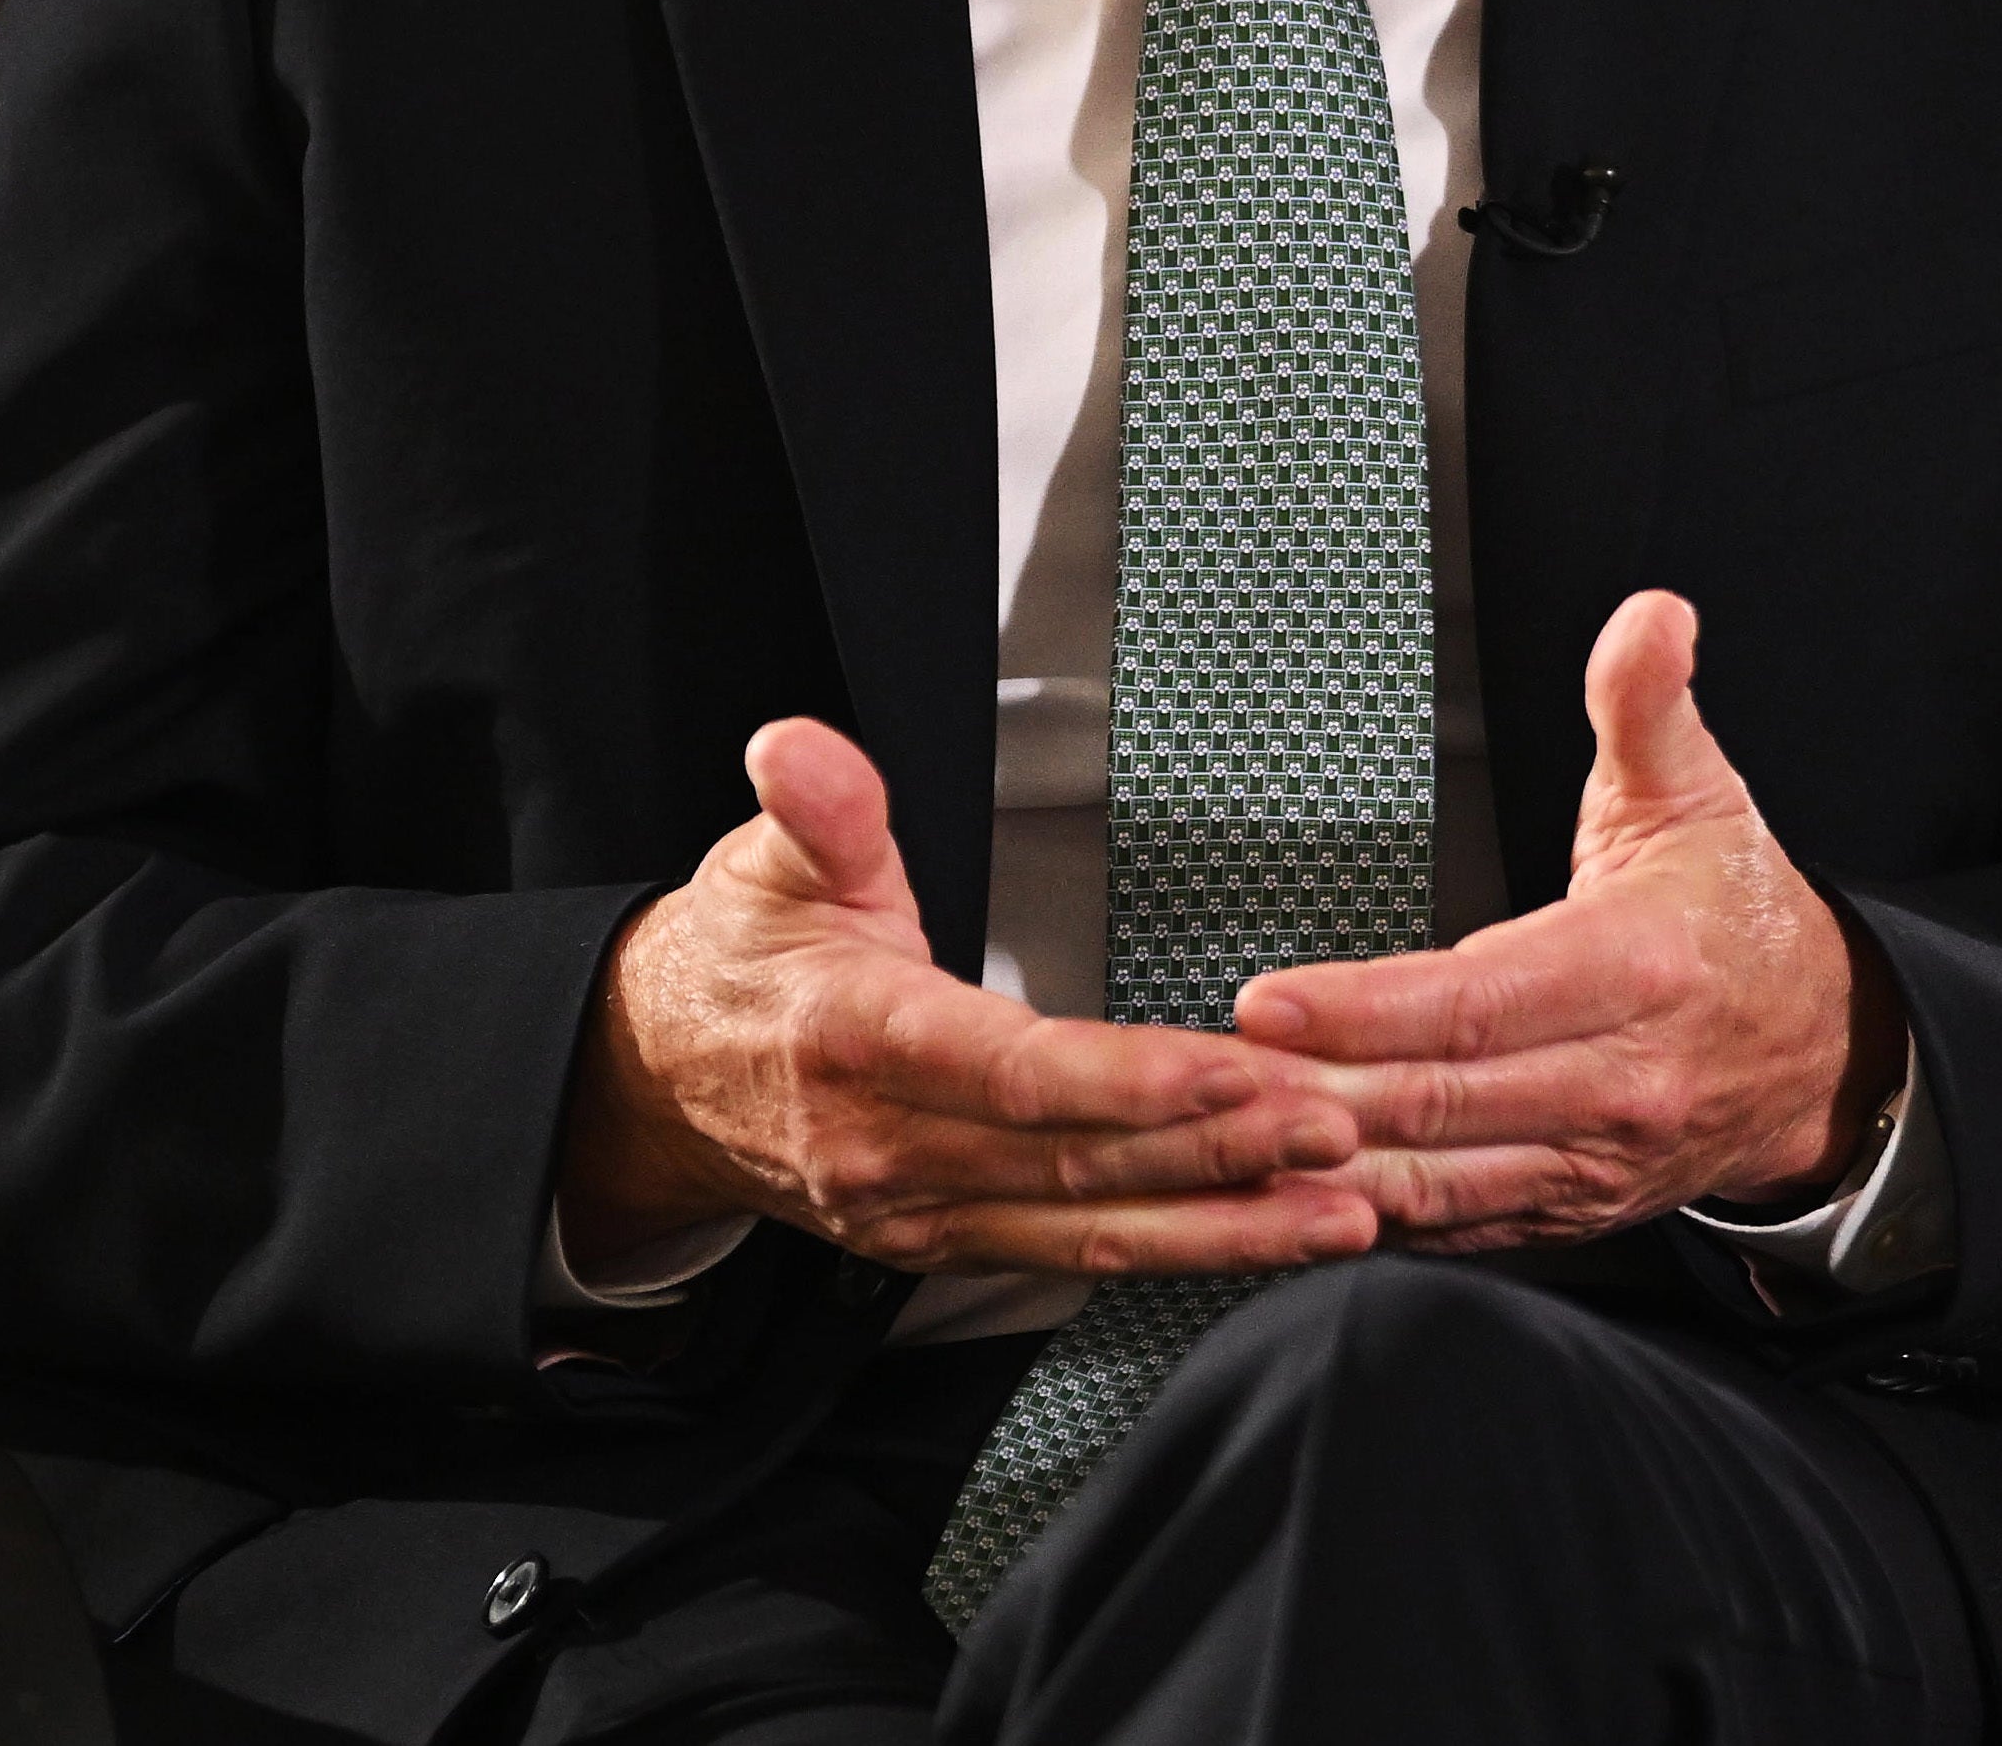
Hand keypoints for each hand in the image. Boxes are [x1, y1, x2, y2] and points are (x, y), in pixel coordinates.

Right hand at [561, 716, 1378, 1283]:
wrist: (657, 1083)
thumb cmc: (736, 962)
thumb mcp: (764, 864)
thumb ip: (814, 806)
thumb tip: (797, 748)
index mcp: (858, 1039)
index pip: (1010, 1070)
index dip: (1124, 1081)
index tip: (1231, 1069)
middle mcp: (893, 1146)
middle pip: (1075, 1162)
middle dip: (1218, 1153)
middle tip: (1339, 1128)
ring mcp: (921, 1210)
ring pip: (1090, 1229)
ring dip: (1225, 1226)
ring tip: (1344, 1210)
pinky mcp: (948, 1242)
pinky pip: (1077, 1255)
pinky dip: (1182, 1252)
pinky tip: (1271, 1238)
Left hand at [1235, 590, 1901, 1251]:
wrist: (1821, 1052)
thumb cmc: (1734, 916)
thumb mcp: (1699, 796)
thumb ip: (1649, 705)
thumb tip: (1650, 615)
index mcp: (1638, 970)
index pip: (1482, 1001)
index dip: (1367, 1008)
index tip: (1266, 1001)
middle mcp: (1616, 1081)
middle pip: (1439, 1101)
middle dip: (1309, 1094)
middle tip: (1198, 1075)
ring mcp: (1591, 1160)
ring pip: (1433, 1181)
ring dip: (1321, 1166)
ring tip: (1221, 1135)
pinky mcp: (1568, 1210)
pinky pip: (1453, 1225)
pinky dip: (1367, 1218)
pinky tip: (1289, 1191)